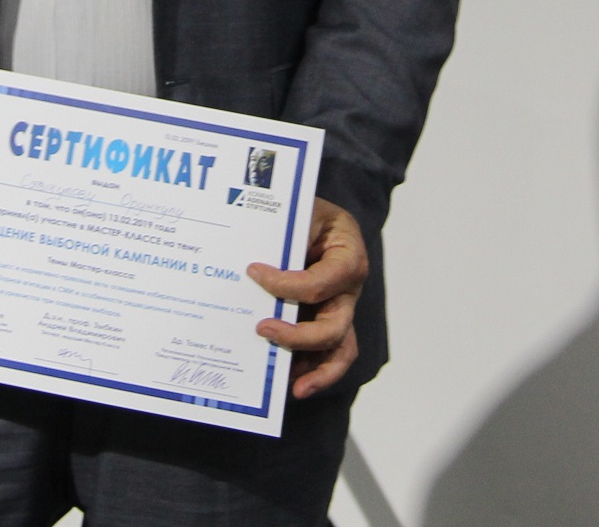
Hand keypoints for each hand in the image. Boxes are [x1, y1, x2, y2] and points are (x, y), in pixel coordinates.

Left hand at [248, 197, 369, 399]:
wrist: (310, 215)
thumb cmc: (304, 211)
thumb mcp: (298, 211)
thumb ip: (284, 235)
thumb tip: (250, 269)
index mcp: (348, 256)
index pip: (322, 281)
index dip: (287, 284)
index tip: (253, 273)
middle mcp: (349, 289)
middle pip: (334, 326)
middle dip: (299, 336)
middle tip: (263, 330)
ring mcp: (340, 309)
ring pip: (339, 350)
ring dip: (318, 372)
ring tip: (294, 389)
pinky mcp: (326, 322)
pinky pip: (327, 355)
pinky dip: (312, 371)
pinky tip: (289, 383)